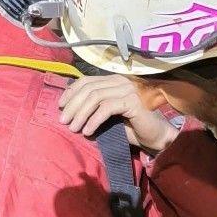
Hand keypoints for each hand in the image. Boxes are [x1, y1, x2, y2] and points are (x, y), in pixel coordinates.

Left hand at [59, 74, 175, 153]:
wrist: (155, 136)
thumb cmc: (131, 127)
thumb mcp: (107, 115)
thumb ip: (93, 107)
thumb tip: (68, 111)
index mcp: (113, 80)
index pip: (86, 80)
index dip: (71, 92)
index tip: (60, 106)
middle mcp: (120, 81)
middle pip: (88, 88)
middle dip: (72, 105)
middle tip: (63, 121)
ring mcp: (128, 89)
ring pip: (95, 97)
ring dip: (81, 114)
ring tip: (73, 128)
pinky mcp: (133, 101)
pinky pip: (106, 108)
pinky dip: (94, 120)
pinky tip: (87, 131)